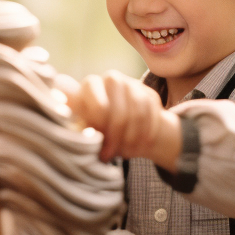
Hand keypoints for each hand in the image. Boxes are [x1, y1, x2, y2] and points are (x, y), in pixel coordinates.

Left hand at [65, 70, 182, 168]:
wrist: (117, 123)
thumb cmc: (93, 127)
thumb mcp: (83, 128)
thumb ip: (83, 130)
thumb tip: (88, 137)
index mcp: (90, 85)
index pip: (100, 107)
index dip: (100, 129)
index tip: (95, 142)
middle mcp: (111, 79)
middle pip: (120, 114)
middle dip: (116, 139)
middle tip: (109, 155)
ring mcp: (132, 84)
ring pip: (138, 114)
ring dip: (132, 138)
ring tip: (125, 153)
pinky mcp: (148, 93)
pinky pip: (151, 115)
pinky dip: (146, 134)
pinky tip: (139, 146)